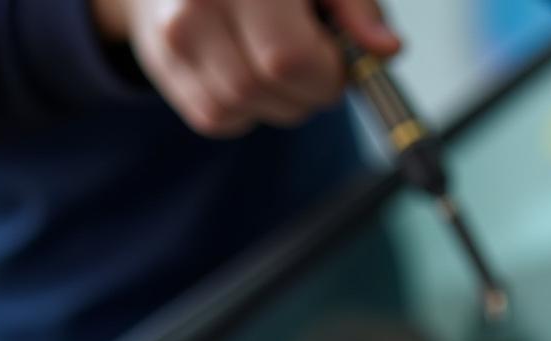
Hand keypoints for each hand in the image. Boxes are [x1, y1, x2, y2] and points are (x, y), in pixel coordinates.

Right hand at [91, 0, 399, 136]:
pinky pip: (218, 118)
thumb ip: (356, 7)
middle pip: (263, 88)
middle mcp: (197, 0)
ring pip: (240, 109)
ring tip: (275, 63)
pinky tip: (245, 67)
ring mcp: (173, 35)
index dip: (323, 76)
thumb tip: (386, 49)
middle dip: (302, 92)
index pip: (288, 59)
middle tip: (310, 66)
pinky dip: (244, 108)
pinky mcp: (163, 66)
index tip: (334, 67)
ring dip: (275, 103)